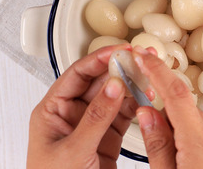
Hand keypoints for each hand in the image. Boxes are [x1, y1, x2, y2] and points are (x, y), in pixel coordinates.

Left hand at [27, 45, 137, 168]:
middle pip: (99, 82)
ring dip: (132, 87)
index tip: (121, 50)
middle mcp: (71, 116)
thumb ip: (95, 118)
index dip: (99, 59)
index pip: (77, 75)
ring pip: (114, 98)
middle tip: (142, 59)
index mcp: (52, 111)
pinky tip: (147, 100)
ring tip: (150, 77)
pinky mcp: (107, 141)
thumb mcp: (72, 152)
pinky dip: (136, 108)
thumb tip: (112, 86)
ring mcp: (91, 128)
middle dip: (121, 69)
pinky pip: (123, 117)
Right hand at [132, 46, 202, 168]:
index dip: (158, 71)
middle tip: (145, 123)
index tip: (143, 56)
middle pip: (184, 110)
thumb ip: (157, 146)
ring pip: (194, 123)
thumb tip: (146, 113)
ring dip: (176, 131)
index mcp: (200, 145)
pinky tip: (184, 161)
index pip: (177, 95)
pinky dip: (190, 140)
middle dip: (162, 113)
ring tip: (169, 160)